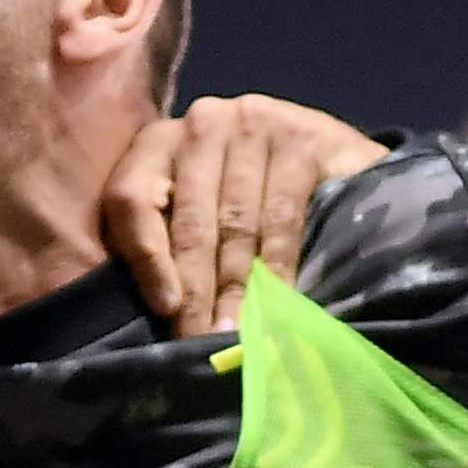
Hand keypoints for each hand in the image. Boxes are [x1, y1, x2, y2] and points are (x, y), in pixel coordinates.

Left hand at [102, 95, 385, 333]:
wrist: (335, 158)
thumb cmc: (254, 197)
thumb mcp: (200, 211)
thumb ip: (170, 244)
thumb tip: (162, 316)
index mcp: (159, 143)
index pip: (132, 198)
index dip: (145, 257)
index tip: (166, 309)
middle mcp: (201, 123)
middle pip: (189, 220)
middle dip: (198, 291)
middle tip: (204, 343)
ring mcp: (253, 123)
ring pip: (236, 222)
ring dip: (238, 287)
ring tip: (238, 333)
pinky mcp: (301, 137)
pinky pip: (282, 215)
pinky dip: (278, 265)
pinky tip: (279, 301)